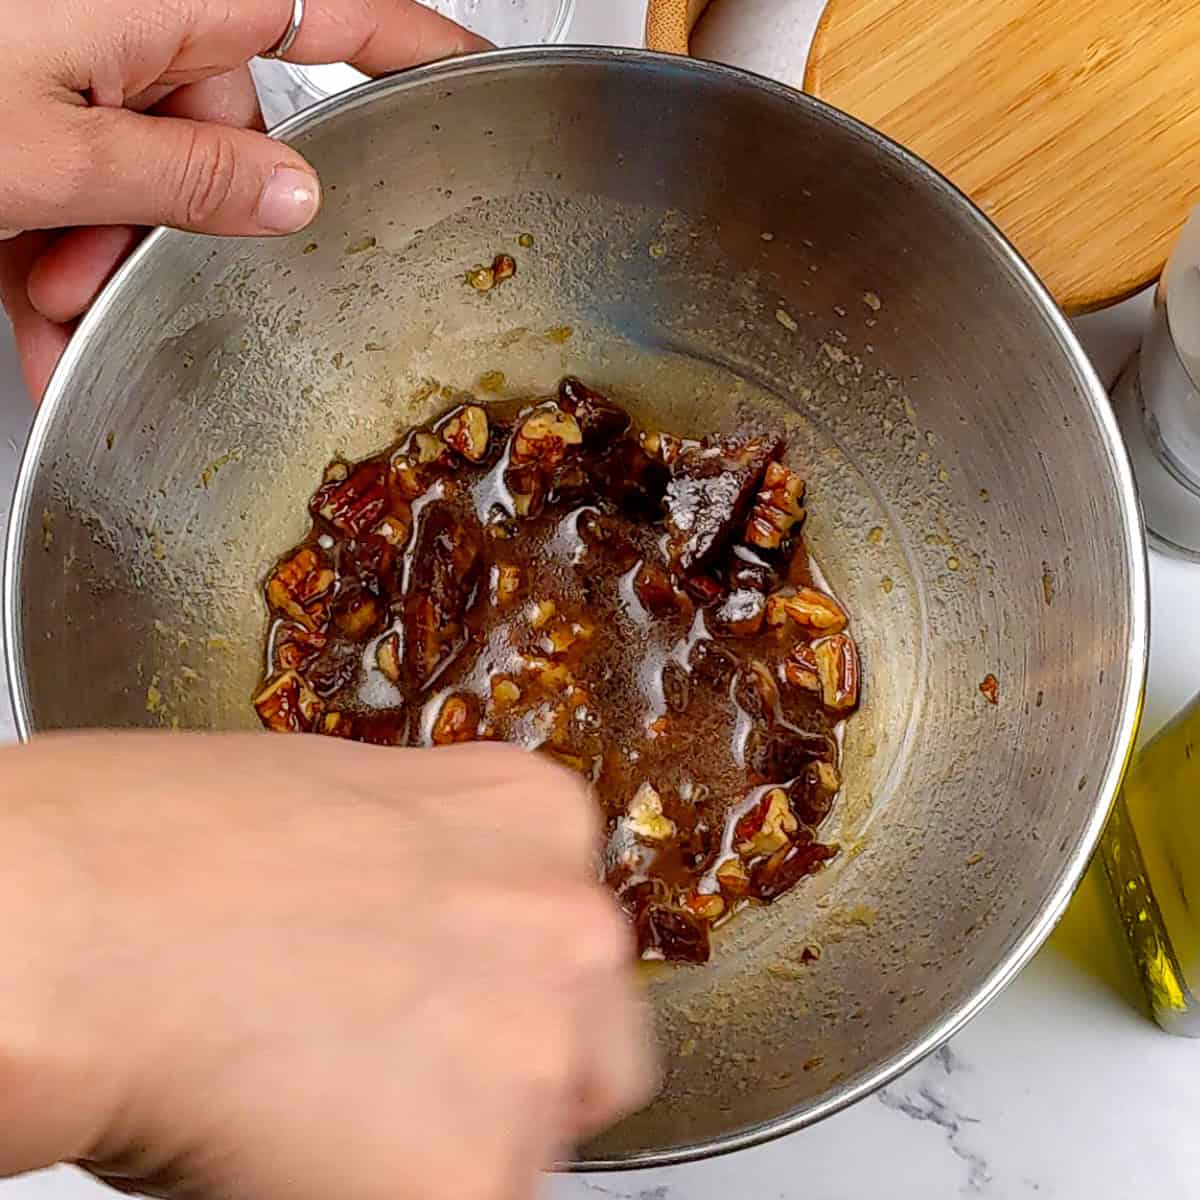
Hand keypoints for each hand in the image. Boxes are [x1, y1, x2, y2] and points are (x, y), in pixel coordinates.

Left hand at [0, 0, 488, 400]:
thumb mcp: (49, 149)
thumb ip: (187, 179)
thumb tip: (289, 199)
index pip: (335, 10)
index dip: (416, 43)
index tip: (476, 70)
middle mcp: (126, 11)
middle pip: (217, 127)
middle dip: (165, 226)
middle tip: (96, 283)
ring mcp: (75, 47)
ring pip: (139, 167)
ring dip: (93, 253)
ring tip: (32, 300)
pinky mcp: (33, 85)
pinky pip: (79, 169)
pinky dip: (52, 240)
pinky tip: (19, 303)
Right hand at [0, 733, 654, 1198]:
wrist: (81, 919)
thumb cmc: (160, 846)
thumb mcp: (347, 809)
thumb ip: (431, 876)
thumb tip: (427, 945)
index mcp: (533, 815)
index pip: (575, 936)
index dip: (506, 989)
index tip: (455, 1015)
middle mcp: (566, 923)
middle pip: (592, 1042)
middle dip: (516, 1075)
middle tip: (407, 1085)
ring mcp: (538, 1046)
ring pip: (536, 1142)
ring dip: (456, 1145)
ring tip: (329, 1114)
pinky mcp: (480, 1175)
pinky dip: (395, 1197)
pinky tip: (303, 1154)